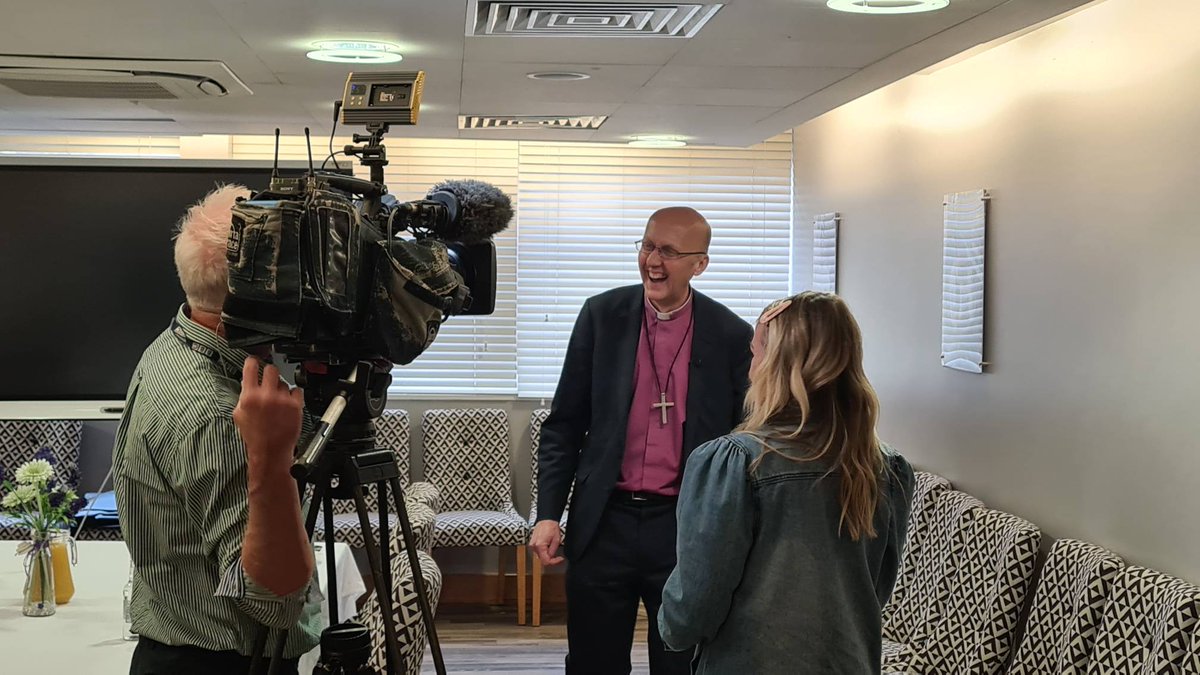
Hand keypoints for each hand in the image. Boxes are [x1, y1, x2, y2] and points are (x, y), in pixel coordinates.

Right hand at [233, 356, 303, 474]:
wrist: (270, 451)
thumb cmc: (255, 436)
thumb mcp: (239, 415)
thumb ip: (243, 396)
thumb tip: (247, 383)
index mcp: (249, 396)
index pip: (251, 367)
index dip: (253, 361)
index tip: (254, 361)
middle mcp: (266, 396)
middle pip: (271, 369)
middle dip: (269, 373)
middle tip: (269, 380)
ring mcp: (282, 400)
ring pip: (284, 382)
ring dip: (281, 388)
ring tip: (278, 402)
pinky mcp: (296, 405)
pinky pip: (297, 390)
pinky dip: (294, 395)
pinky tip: (288, 404)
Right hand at [529, 519, 564, 565]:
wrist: (546, 519)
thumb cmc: (551, 526)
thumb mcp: (556, 540)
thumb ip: (553, 551)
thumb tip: (551, 558)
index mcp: (539, 546)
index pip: (546, 561)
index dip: (554, 562)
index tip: (559, 559)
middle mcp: (534, 546)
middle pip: (542, 559)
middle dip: (551, 558)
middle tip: (558, 555)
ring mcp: (532, 545)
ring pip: (540, 556)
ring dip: (547, 554)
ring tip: (552, 547)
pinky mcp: (532, 543)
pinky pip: (538, 551)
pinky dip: (544, 551)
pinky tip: (548, 545)